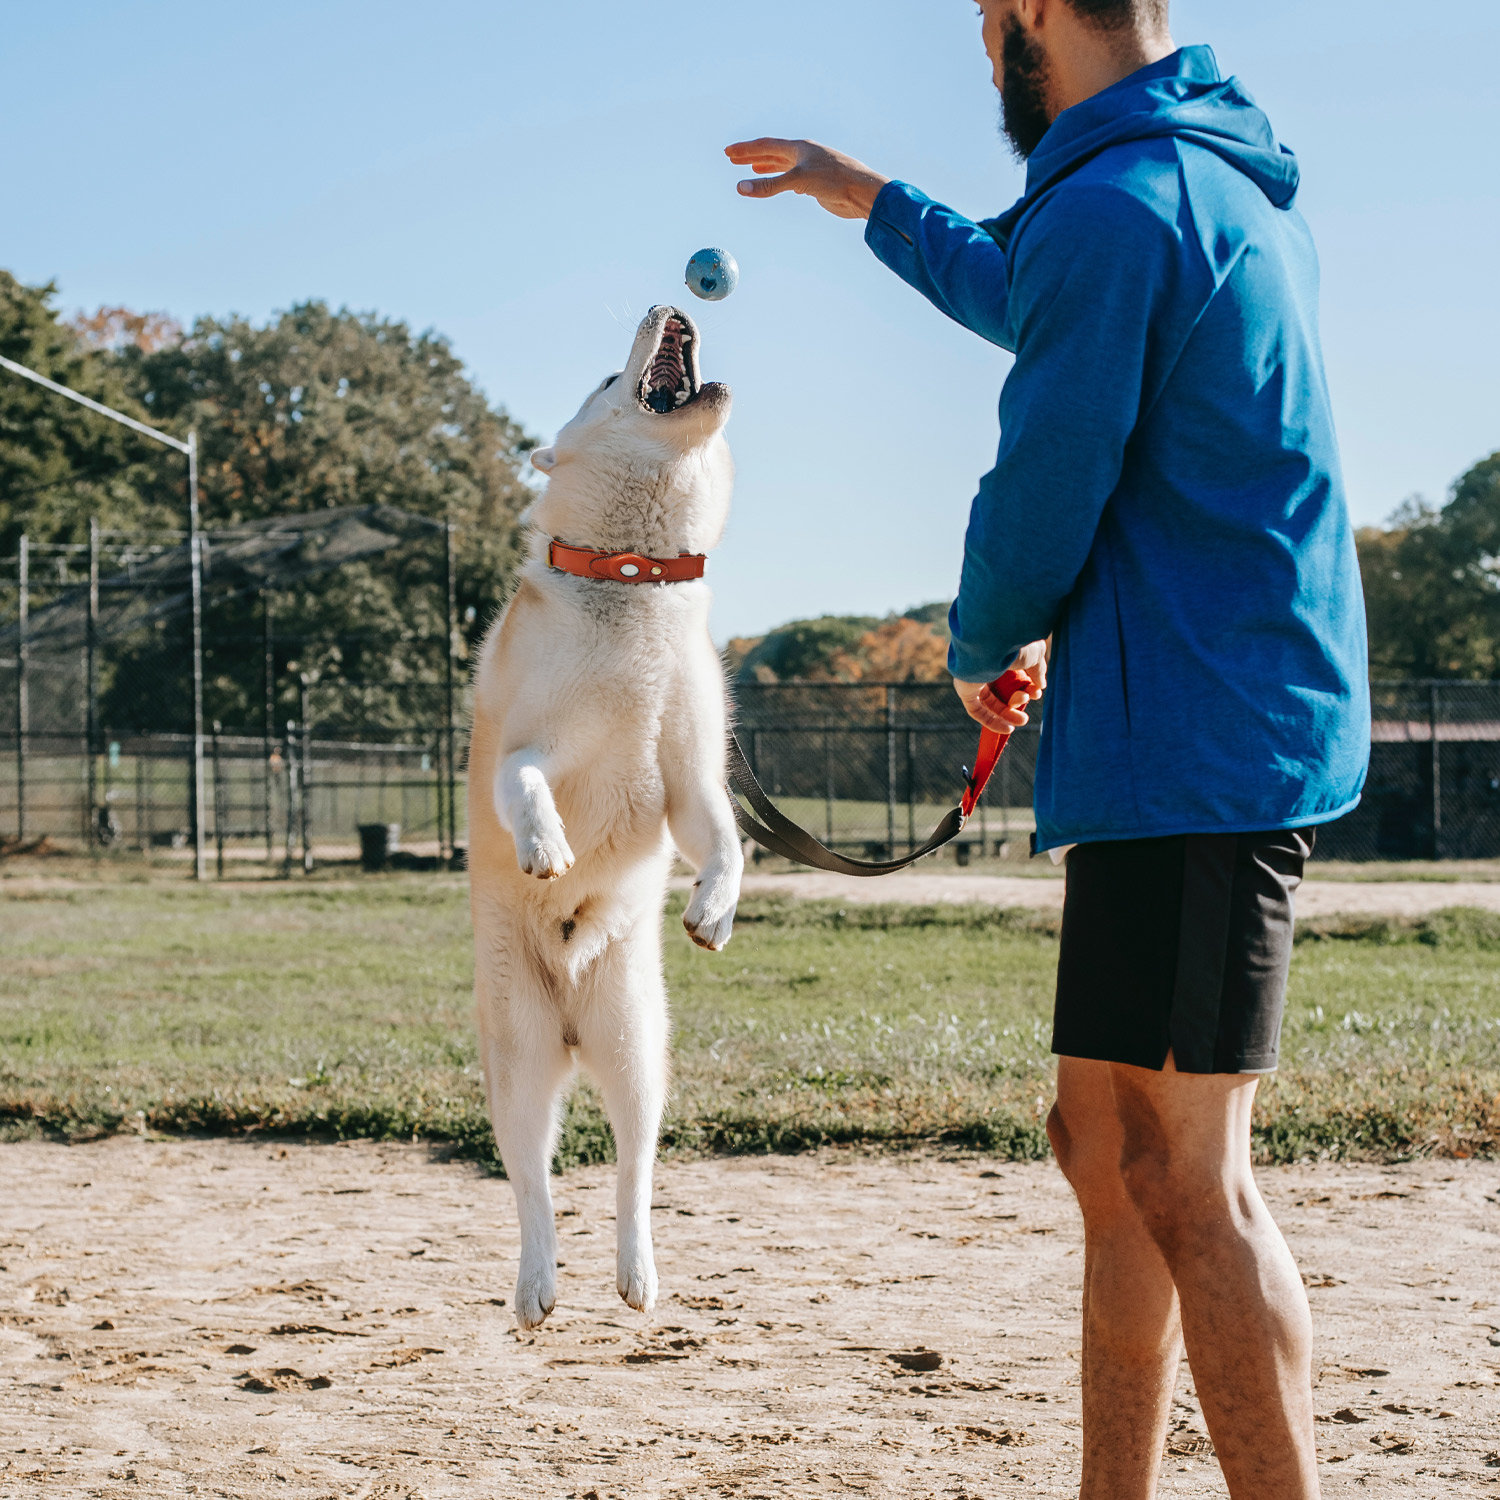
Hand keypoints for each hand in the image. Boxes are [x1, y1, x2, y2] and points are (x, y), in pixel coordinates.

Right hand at [724, 138, 888, 220]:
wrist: (861, 192)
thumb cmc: (834, 180)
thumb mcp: (798, 181)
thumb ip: (769, 186)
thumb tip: (740, 188)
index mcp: (799, 148)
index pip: (765, 145)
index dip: (745, 149)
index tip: (728, 152)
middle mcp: (804, 154)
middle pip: (771, 152)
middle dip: (751, 155)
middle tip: (731, 157)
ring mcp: (811, 168)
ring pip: (782, 165)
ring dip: (765, 166)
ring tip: (750, 168)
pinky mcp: (817, 183)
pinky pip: (793, 178)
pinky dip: (781, 179)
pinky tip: (778, 183)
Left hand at [954, 642, 1047, 732]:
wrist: (993, 639)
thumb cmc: (1014, 642)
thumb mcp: (1034, 655)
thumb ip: (1037, 670)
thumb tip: (1040, 685)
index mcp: (1002, 652)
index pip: (1014, 675)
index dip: (1027, 687)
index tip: (1037, 692)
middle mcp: (986, 663)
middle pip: (1002, 690)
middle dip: (1018, 702)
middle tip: (1030, 708)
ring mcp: (973, 676)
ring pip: (989, 701)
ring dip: (1007, 714)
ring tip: (1023, 721)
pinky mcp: (964, 688)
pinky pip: (976, 709)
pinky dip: (991, 720)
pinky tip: (1008, 728)